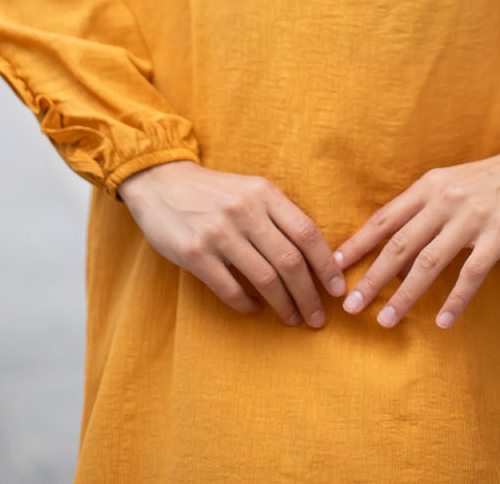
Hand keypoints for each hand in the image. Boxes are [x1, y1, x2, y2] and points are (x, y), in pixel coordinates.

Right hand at [118, 160, 345, 327]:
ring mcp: (219, 232)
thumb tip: (314, 256)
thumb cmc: (215, 191)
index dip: (327, 265)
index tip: (338, 289)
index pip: (307, 233)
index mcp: (264, 193)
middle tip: (318, 317)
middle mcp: (245, 211)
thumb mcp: (250, 190)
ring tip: (293, 318)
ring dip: (284, 305)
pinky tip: (255, 308)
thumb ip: (278, 216)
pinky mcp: (195, 253)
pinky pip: (230, 289)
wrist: (161, 182)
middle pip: (290, 261)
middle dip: (310, 295)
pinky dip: (247, 305)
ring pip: (265, 279)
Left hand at [335, 118, 499, 329]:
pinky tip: (444, 322)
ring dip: (404, 295)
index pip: (384, 219)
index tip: (332, 267)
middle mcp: (445, 200)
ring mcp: (472, 217)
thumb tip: (397, 255)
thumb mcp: (453, 186)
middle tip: (350, 307)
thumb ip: (425, 214)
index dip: (357, 244)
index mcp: (429, 186)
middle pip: (399, 245)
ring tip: (385, 321)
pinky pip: (472, 273)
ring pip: (429, 263)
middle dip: (372, 278)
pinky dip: (455, 300)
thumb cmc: (493, 179)